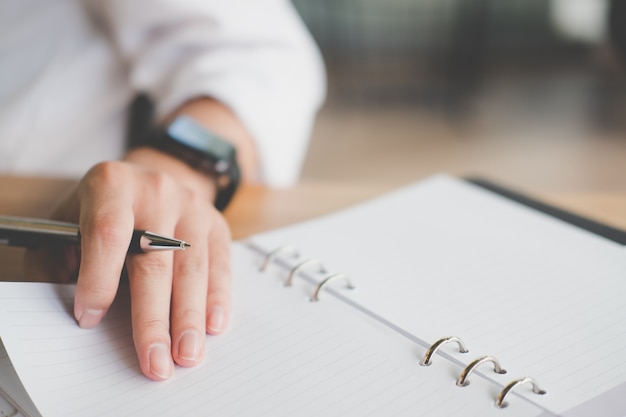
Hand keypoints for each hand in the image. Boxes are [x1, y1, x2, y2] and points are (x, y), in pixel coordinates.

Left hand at [45, 148, 231, 380]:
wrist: (156, 175)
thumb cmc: (107, 206)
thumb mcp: (71, 214)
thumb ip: (60, 253)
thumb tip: (79, 303)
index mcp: (113, 185)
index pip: (108, 234)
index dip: (99, 279)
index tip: (89, 319)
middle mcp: (157, 191)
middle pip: (156, 261)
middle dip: (154, 318)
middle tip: (156, 362)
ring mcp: (192, 207)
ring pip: (192, 268)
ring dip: (190, 317)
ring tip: (187, 355)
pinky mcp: (217, 224)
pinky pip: (220, 265)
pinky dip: (217, 298)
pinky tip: (213, 326)